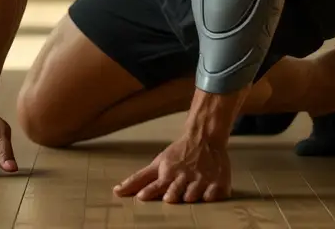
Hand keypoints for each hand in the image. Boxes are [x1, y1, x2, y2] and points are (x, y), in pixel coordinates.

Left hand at [112, 133, 231, 202]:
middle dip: (172, 195)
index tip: (142, 197)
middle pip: (175, 193)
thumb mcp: (157, 163)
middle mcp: (184, 177)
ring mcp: (201, 180)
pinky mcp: (218, 183)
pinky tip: (207, 194)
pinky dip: (210, 197)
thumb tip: (116, 192)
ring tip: (189, 193)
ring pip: (194, 196)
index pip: (156, 186)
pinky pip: (213, 196)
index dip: (149, 192)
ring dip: (190, 197)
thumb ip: (138, 180)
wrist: (204, 138)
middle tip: (169, 197)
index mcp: (168, 173)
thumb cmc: (178, 154)